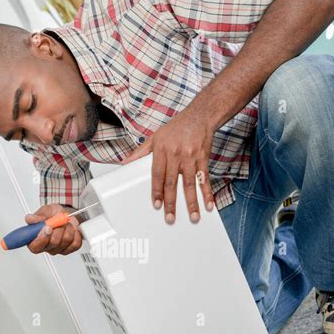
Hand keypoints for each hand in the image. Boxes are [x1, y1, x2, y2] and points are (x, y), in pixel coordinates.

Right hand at [25, 204, 81, 255]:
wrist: (66, 217)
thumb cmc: (53, 215)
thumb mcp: (45, 211)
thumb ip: (38, 216)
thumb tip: (30, 219)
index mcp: (34, 240)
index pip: (35, 246)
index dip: (42, 238)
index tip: (47, 227)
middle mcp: (45, 247)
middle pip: (53, 243)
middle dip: (58, 228)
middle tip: (58, 220)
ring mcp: (57, 250)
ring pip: (66, 241)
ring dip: (68, 228)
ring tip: (65, 223)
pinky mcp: (69, 249)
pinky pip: (75, 243)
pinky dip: (76, 234)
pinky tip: (71, 230)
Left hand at [121, 106, 214, 222]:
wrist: (200, 115)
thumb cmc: (176, 127)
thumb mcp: (155, 136)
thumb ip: (140, 152)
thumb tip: (125, 163)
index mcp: (162, 149)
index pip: (157, 174)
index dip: (156, 191)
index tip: (157, 205)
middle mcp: (176, 153)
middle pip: (172, 182)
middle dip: (171, 202)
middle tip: (170, 218)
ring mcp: (191, 156)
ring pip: (189, 183)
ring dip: (191, 203)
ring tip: (192, 217)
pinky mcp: (203, 158)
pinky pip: (205, 178)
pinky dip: (207, 193)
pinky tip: (208, 205)